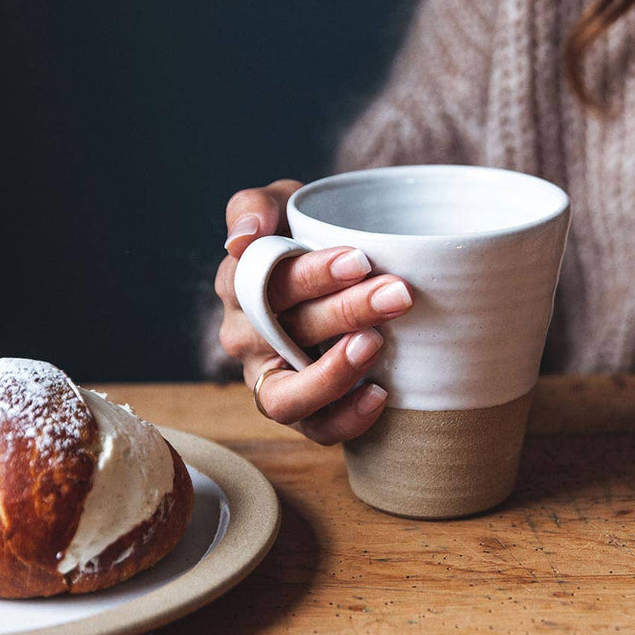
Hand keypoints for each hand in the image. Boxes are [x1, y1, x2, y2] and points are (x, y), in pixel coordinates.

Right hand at [215, 182, 412, 444]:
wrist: (340, 277)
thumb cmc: (306, 237)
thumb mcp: (282, 206)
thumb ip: (255, 207)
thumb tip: (243, 240)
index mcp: (236, 286)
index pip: (264, 282)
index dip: (310, 275)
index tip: (360, 259)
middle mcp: (245, 339)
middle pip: (286, 332)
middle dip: (345, 311)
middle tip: (398, 294)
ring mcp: (269, 380)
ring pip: (288, 394)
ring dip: (334, 373)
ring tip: (376, 344)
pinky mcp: (301, 414)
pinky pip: (316, 429)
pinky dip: (346, 418)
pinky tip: (380, 394)